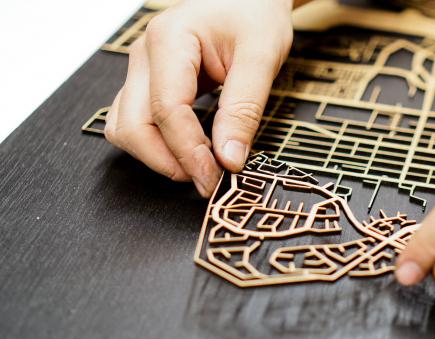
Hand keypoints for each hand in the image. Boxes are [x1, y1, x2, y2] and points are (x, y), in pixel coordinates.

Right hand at [104, 0, 296, 196]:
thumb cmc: (255, 14)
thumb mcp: (262, 57)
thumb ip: (244, 109)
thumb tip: (229, 159)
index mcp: (169, 39)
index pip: (166, 110)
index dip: (188, 153)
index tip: (213, 178)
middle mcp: (145, 54)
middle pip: (132, 124)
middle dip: (166, 161)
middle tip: (206, 180)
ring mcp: (142, 69)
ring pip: (126, 127)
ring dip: (158, 156)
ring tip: (199, 167)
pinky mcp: (150, 83)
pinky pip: (139, 122)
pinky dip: (160, 144)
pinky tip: (192, 151)